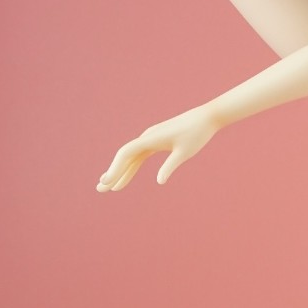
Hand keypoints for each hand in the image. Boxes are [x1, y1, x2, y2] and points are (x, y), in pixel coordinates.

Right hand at [96, 103, 218, 191]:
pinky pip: (140, 156)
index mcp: (151, 138)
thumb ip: (171, 165)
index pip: (126, 154)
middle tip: (100, 189)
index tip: (106, 181)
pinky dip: (132, 167)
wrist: (206, 118)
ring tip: (110, 188)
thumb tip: (160, 181)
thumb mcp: (185, 152)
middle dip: (112, 173)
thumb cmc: (197, 134)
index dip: (115, 168)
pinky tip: (125, 177)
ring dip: (120, 172)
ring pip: (131, 158)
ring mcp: (150, 139)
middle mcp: (147, 137)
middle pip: (124, 157)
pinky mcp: (156, 141)